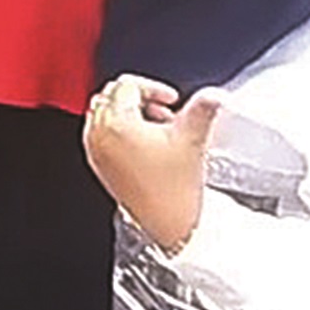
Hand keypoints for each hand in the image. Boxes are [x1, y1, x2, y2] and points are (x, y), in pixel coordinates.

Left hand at [82, 76, 219, 252]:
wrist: (168, 225)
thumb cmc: (175, 188)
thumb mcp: (191, 139)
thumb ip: (204, 108)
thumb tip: (214, 94)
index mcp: (116, 123)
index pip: (127, 84)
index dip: (153, 87)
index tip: (171, 99)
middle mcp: (98, 135)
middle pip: (111, 95)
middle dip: (139, 98)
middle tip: (164, 111)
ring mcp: (95, 152)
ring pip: (104, 114)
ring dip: (129, 113)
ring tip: (157, 128)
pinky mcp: (98, 166)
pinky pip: (101, 135)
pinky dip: (120, 131)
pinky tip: (146, 145)